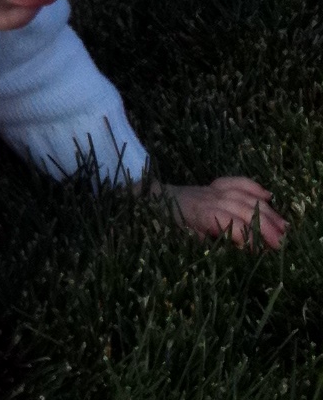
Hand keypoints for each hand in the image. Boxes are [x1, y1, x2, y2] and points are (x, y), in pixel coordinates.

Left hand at [149, 177, 287, 249]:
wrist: (148, 198)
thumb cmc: (161, 223)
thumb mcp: (177, 239)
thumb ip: (202, 243)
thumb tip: (228, 249)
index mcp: (197, 212)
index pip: (227, 221)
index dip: (245, 235)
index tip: (260, 250)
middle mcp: (208, 197)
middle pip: (242, 208)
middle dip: (264, 226)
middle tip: (281, 244)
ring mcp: (212, 189)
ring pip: (244, 196)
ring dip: (266, 211)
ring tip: (284, 227)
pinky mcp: (214, 185)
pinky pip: (237, 182)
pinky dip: (253, 187)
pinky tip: (269, 196)